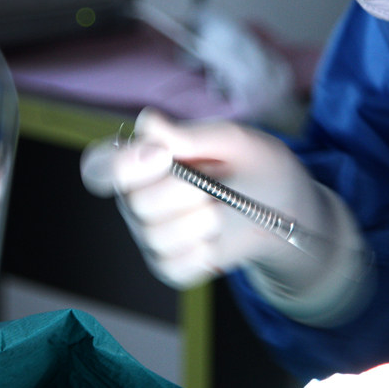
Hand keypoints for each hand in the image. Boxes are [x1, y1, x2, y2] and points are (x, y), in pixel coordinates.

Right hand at [81, 110, 371, 324]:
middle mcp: (139, 199)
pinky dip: (204, 250)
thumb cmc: (258, 166)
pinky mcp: (171, 265)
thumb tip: (145, 122)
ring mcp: (153, 235)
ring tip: (223, 208)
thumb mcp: (236, 140)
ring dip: (200, 222)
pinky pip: (175, 265)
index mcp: (145, 161)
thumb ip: (190, 134)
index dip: (121, 164)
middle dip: (182, 192)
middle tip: (211, 185)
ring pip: (157, 236)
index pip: (99, 167)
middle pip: (135, 203)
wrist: (289, 211)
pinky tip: (218, 237)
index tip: (162, 156)